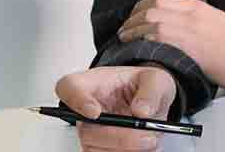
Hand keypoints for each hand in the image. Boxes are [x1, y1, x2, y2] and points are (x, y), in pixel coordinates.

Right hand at [55, 65, 176, 150]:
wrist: (149, 102)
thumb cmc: (143, 85)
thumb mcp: (155, 79)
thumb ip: (151, 91)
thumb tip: (142, 111)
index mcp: (92, 83)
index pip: (69, 87)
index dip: (76, 100)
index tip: (94, 112)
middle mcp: (85, 110)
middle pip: (86, 129)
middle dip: (118, 137)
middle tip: (147, 136)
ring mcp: (90, 134)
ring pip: (97, 149)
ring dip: (126, 148)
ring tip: (150, 139)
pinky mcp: (99, 149)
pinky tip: (143, 146)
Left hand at [118, 0, 224, 88]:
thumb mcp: (213, 16)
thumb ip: (192, 13)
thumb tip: (170, 14)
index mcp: (196, 5)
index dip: (141, 5)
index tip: (134, 14)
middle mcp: (190, 14)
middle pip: (152, 8)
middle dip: (133, 17)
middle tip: (125, 27)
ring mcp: (188, 30)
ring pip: (152, 22)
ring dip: (133, 29)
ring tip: (124, 37)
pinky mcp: (187, 47)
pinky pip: (159, 39)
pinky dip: (144, 40)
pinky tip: (136, 45)